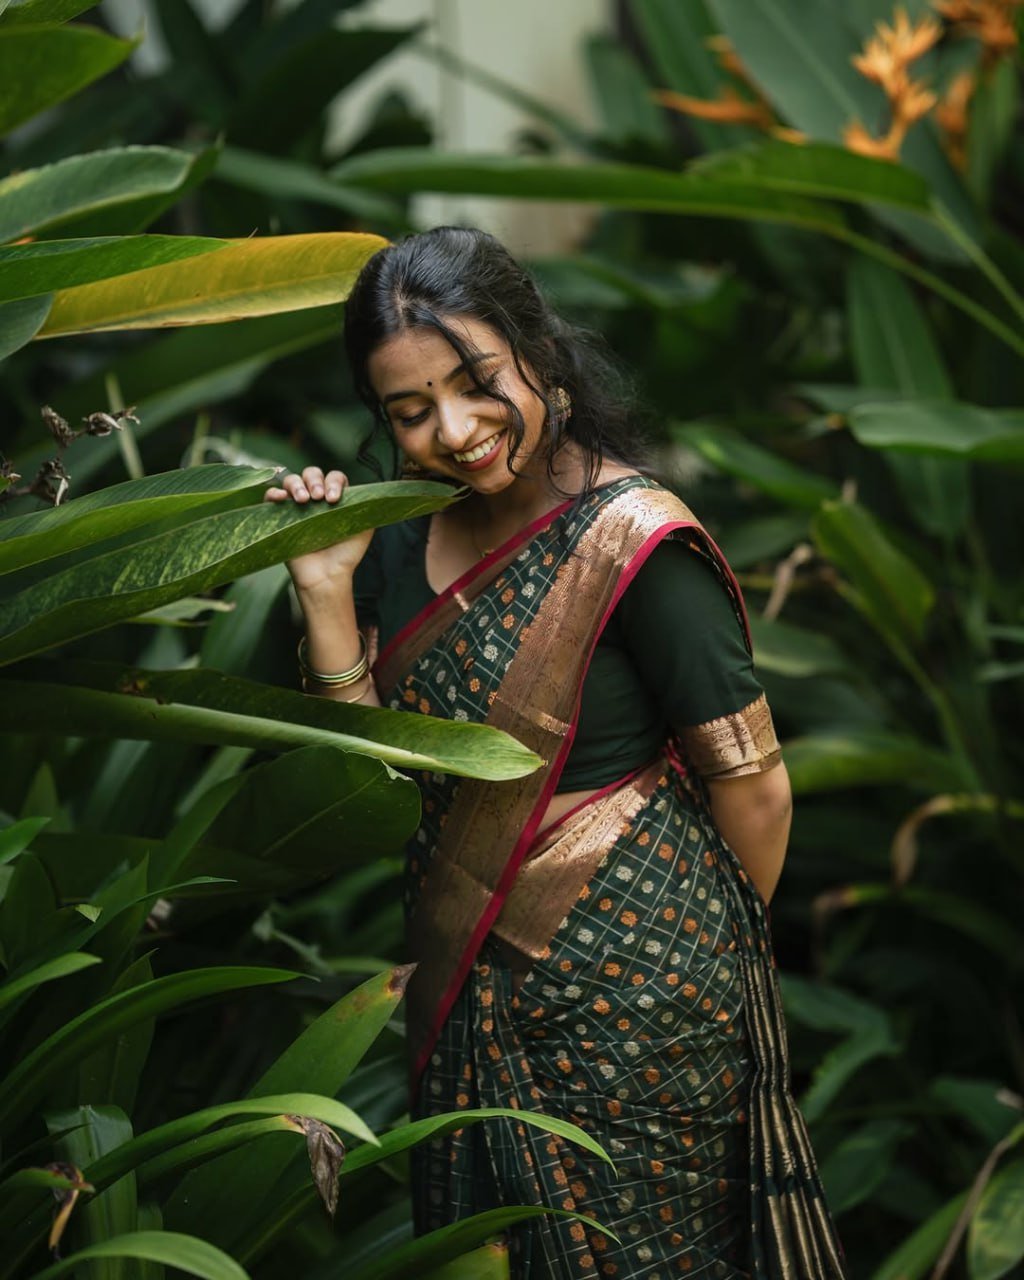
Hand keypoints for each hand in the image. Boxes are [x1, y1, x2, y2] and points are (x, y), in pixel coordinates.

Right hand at [264, 466, 372, 593]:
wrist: (327, 576)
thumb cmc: (345, 554)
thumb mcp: (364, 528)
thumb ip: (366, 508)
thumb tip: (376, 492)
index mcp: (335, 499)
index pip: (334, 477)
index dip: (334, 482)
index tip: (334, 499)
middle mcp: (316, 500)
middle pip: (312, 473)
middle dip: (315, 480)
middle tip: (319, 498)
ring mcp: (297, 507)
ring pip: (292, 481)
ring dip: (297, 484)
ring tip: (303, 500)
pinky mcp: (280, 517)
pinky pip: (271, 496)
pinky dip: (274, 492)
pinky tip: (281, 498)